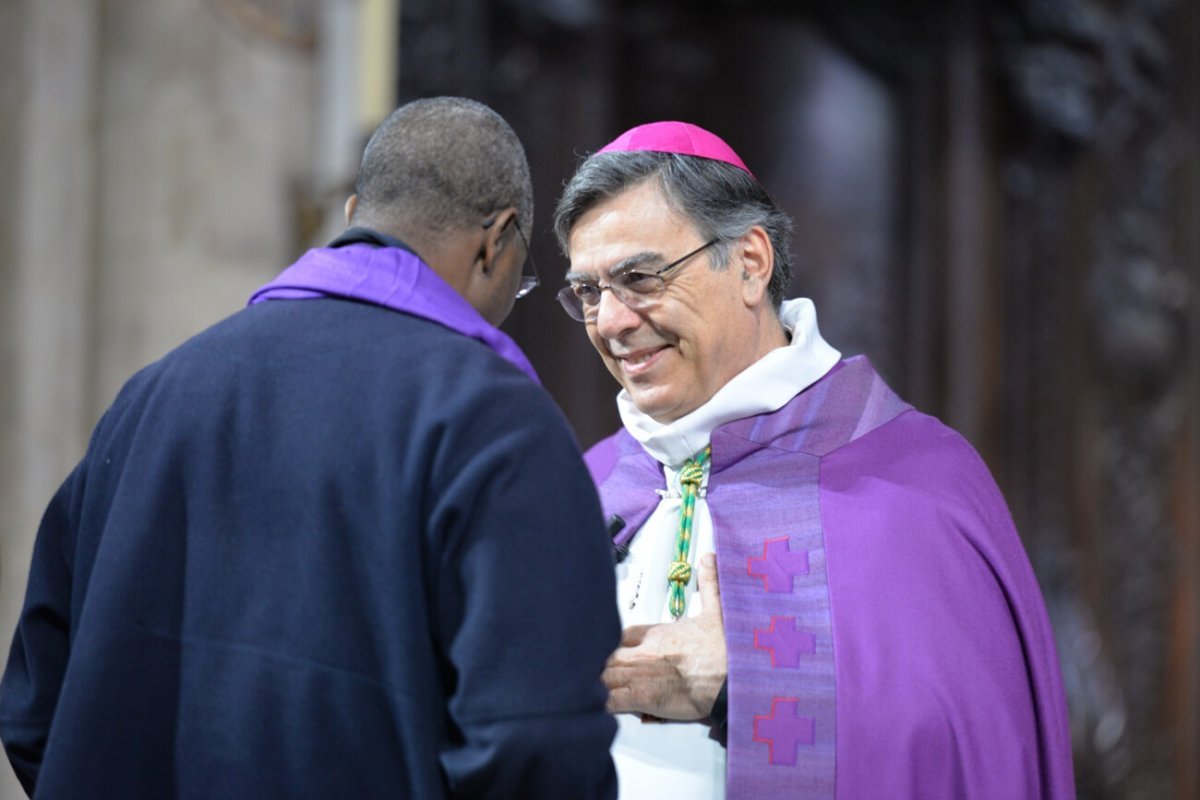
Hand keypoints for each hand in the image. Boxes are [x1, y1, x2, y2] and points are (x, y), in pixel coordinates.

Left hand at [602, 553, 726, 720]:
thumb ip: (710, 585)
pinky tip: (592, 707)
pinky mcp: (642, 697)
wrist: (734, 676)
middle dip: (598, 663)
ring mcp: (639, 674)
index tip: (612, 648)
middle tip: (591, 671)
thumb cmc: (726, 650)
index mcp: (658, 633)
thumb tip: (710, 560)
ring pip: (603, 676)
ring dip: (594, 682)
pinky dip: (600, 704)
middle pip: (607, 655)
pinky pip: (611, 700)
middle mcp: (644, 652)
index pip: (623, 635)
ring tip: (584, 689)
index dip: (614, 642)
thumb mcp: (718, 610)